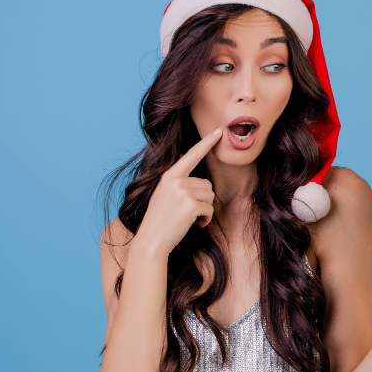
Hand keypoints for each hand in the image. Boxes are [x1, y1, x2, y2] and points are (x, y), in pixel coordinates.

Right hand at [134, 127, 221, 253]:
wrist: (152, 241)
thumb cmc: (160, 219)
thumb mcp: (164, 193)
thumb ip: (176, 179)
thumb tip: (185, 158)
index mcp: (169, 175)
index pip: (191, 155)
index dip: (206, 142)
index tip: (219, 131)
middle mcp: (175, 180)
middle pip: (207, 184)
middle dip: (203, 200)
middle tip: (189, 212)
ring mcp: (182, 192)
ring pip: (210, 196)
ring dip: (205, 210)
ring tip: (190, 219)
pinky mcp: (190, 206)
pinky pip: (209, 209)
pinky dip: (206, 220)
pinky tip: (195, 225)